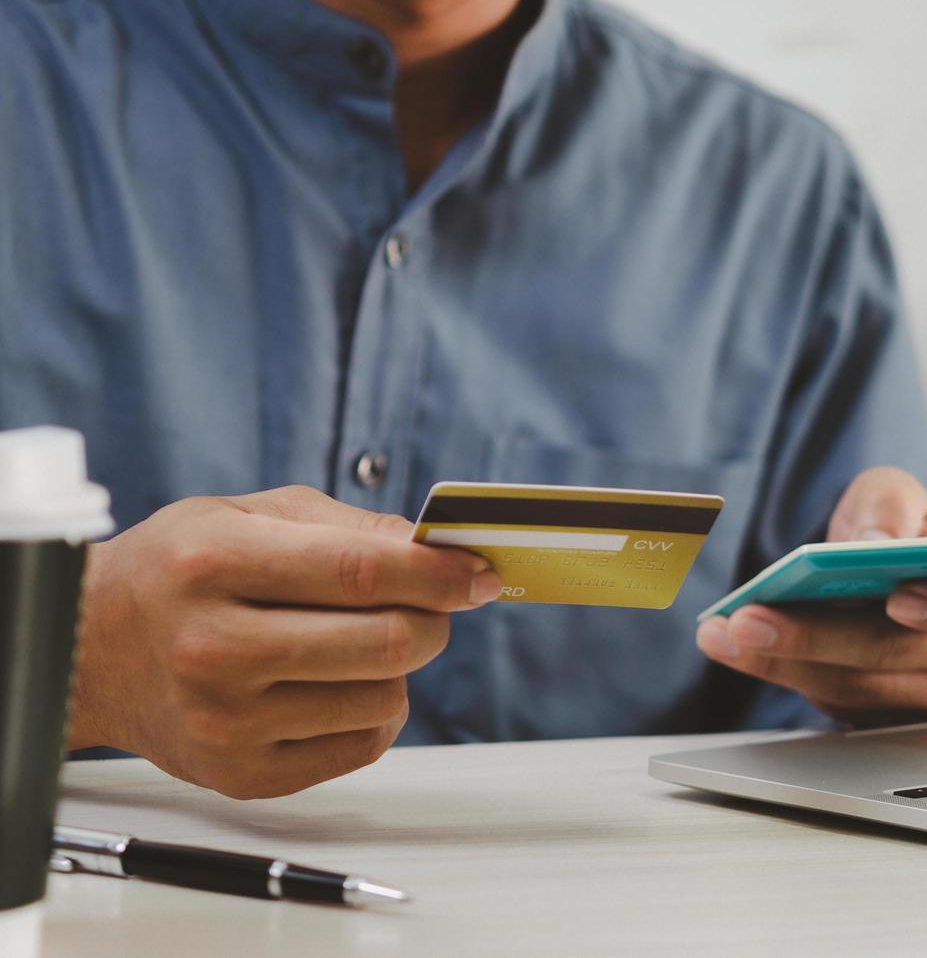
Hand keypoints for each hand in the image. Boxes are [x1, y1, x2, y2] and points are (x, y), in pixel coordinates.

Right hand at [69, 486, 500, 798]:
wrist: (85, 651)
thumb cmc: (178, 571)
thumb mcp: (246, 515)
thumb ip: (347, 526)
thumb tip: (438, 549)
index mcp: (215, 565)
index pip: (362, 572)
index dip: (439, 573)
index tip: (478, 572)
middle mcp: (215, 648)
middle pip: (387, 643)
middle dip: (434, 619)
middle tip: (431, 604)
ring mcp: (227, 722)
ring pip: (385, 698)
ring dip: (401, 667)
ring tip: (362, 643)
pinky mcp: (242, 775)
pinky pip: (362, 746)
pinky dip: (375, 711)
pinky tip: (339, 684)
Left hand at [696, 467, 926, 723]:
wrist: (888, 576)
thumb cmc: (903, 534)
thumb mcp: (896, 496)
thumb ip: (890, 506)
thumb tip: (879, 542)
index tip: (894, 601)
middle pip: (894, 653)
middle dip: (814, 636)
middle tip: (750, 620)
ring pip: (856, 688)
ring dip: (782, 662)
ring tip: (727, 633)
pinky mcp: (898, 726)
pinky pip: (838, 709)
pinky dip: (785, 677)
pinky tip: (742, 651)